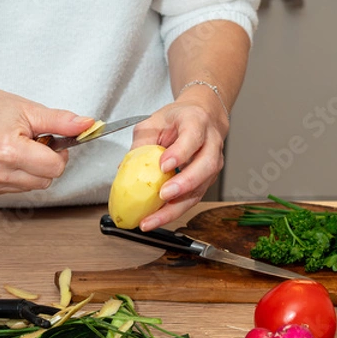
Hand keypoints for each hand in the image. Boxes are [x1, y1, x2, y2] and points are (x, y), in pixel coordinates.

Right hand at [0, 73, 93, 195]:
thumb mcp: (27, 109)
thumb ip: (60, 121)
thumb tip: (87, 125)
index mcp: (8, 150)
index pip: (55, 168)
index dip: (58, 154)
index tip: (49, 143)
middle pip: (44, 181)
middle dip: (43, 164)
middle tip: (30, 144)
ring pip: (27, 188)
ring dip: (27, 172)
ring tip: (12, 149)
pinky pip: (7, 190)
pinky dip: (9, 177)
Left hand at [131, 85, 229, 229]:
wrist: (202, 117)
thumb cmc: (178, 119)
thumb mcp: (154, 122)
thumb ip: (142, 143)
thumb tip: (124, 169)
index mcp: (196, 122)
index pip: (193, 137)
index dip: (180, 153)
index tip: (164, 165)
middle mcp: (210, 144)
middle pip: (205, 166)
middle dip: (184, 184)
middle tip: (164, 195)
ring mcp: (212, 164)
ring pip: (200, 189)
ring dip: (176, 207)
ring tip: (152, 220)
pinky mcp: (207, 181)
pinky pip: (192, 199)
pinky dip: (173, 211)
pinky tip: (156, 219)